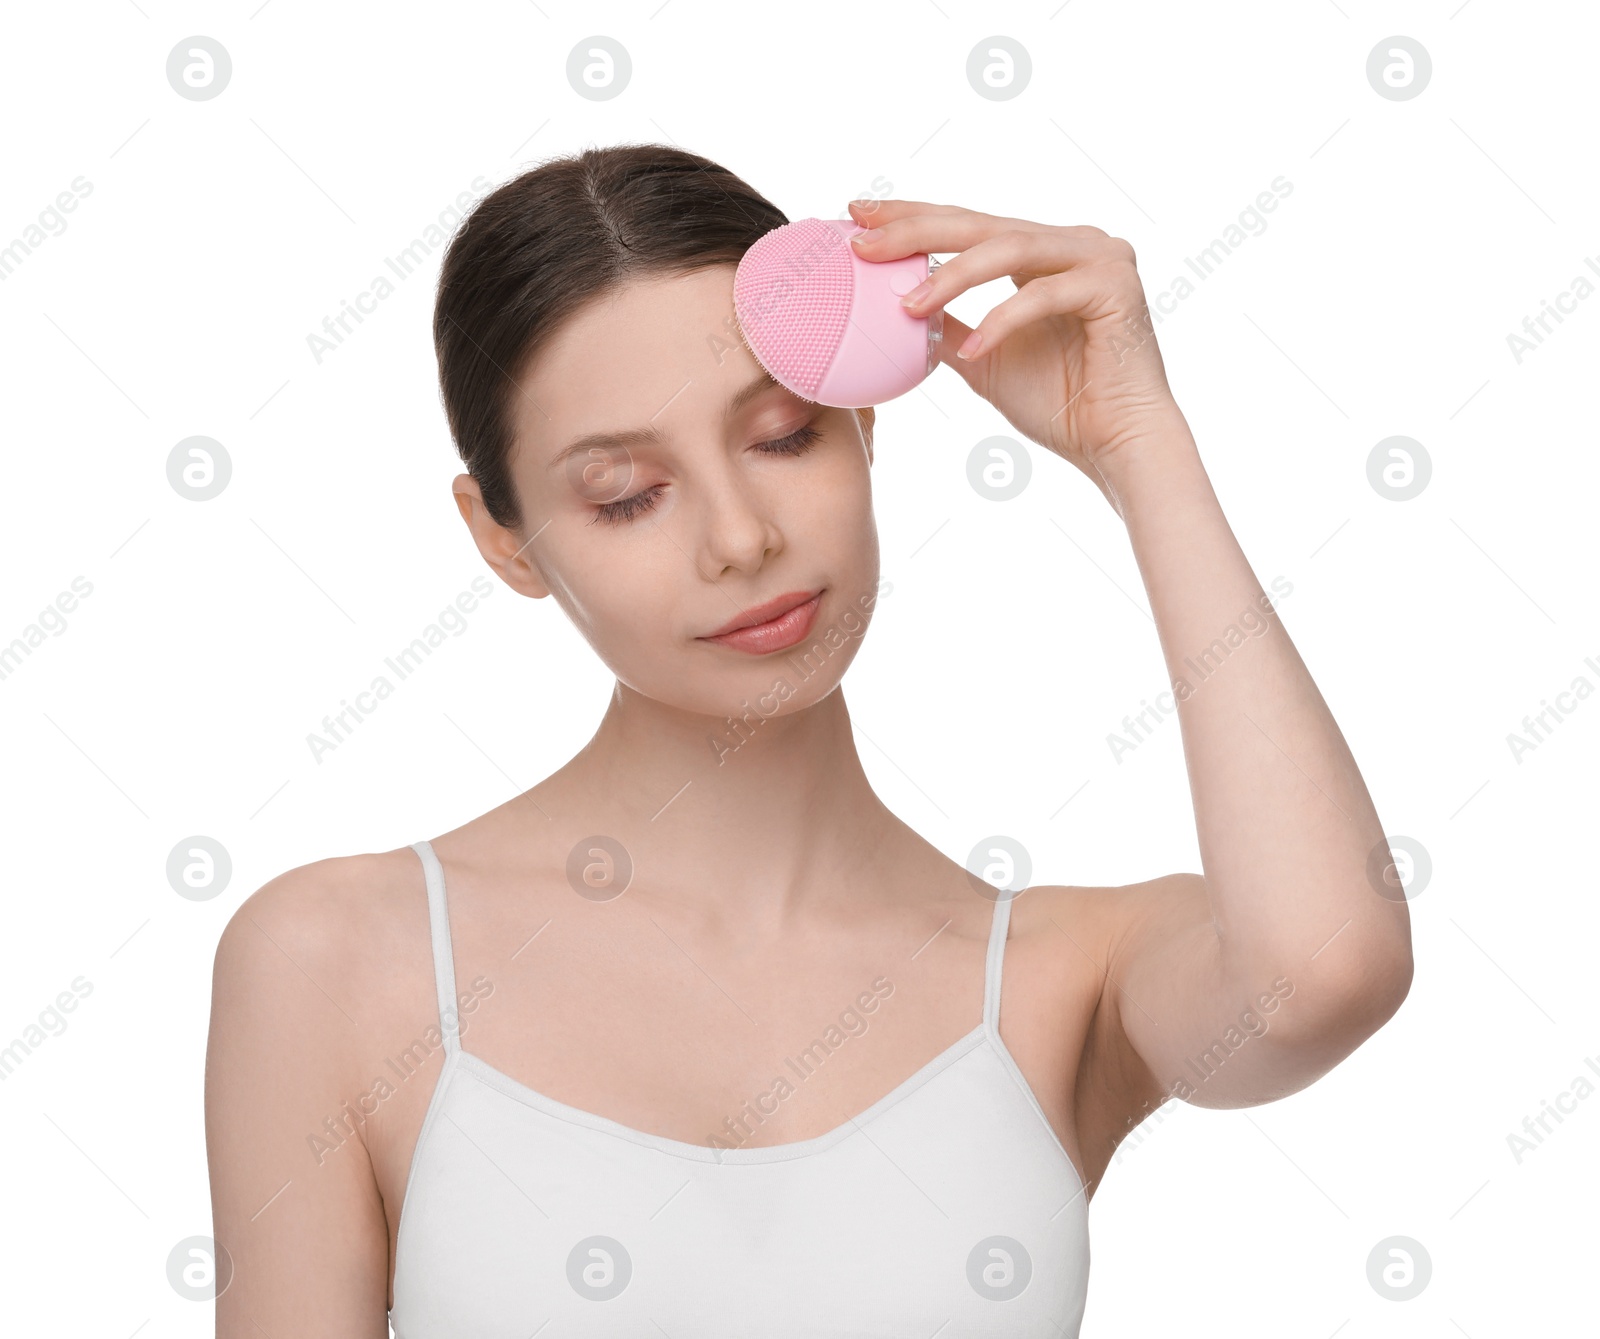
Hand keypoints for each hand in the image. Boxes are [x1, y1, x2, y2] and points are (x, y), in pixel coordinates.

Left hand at [847, 198, 1185, 485]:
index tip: (856, 216)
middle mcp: (1074, 243)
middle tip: (863, 238)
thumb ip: (947, 325)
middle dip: (916, 228)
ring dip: (951, 275)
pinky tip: (973, 349)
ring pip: (1010, 250)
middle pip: (982, 224)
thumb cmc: (1060, 405)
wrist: (1116, 445)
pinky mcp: (1116, 285)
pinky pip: (1043, 295)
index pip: (969, 225)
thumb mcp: (983, 358)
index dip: (913, 217)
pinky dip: (1003, 321)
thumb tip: (897, 306)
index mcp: (1045, 252)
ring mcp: (1100, 257)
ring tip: (907, 305)